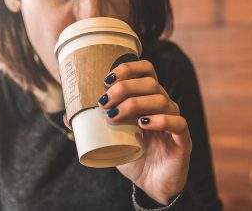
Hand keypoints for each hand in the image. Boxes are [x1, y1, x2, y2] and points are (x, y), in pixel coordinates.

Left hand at [97, 60, 191, 204]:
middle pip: (150, 83)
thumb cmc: (133, 155)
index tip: (106, 79)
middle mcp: (164, 105)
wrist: (151, 183)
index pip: (146, 70)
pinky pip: (178, 123)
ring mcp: (174, 120)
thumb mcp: (110, 138)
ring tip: (114, 116)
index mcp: (148, 98)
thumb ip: (93, 125)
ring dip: (135, 104)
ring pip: (161, 100)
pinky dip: (160, 120)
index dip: (128, 68)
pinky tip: (143, 124)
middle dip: (125, 87)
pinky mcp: (182, 140)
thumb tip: (68, 117)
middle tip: (104, 102)